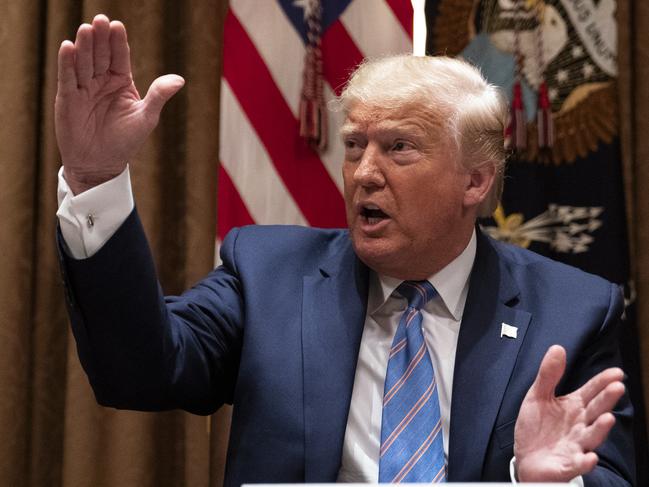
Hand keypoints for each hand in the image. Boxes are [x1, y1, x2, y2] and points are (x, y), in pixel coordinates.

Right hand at [55, 14, 184, 193]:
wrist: (101, 164)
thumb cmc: (125, 141)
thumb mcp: (146, 118)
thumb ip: (158, 96)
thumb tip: (180, 80)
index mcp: (121, 81)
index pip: (119, 56)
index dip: (118, 42)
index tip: (118, 26)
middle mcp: (101, 80)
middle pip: (100, 54)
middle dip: (100, 38)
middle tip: (99, 20)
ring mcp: (84, 88)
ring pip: (84, 62)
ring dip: (84, 46)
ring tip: (86, 29)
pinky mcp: (68, 98)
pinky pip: (68, 77)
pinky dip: (68, 63)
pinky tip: (68, 47)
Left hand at [513, 345, 624, 481]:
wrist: (527, 459)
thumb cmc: (537, 427)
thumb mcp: (538, 396)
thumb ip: (548, 375)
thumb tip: (558, 348)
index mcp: (573, 407)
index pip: (591, 391)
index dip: (602, 382)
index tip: (616, 373)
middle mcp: (579, 425)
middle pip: (595, 410)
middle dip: (606, 400)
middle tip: (617, 387)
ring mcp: (576, 445)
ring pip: (591, 436)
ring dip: (600, 428)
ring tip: (608, 417)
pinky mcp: (568, 464)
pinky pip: (578, 464)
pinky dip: (585, 461)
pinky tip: (590, 457)